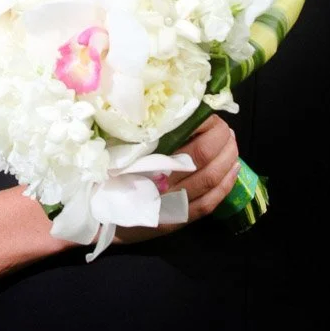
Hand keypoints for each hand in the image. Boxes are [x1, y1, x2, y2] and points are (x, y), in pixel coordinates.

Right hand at [114, 115, 238, 245]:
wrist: (96, 216)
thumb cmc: (105, 174)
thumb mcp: (117, 149)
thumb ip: (141, 134)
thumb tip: (170, 111)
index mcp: (149, 163)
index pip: (189, 144)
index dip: (206, 127)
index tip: (208, 114)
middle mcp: (164, 184)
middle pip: (204, 158)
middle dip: (221, 139)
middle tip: (224, 127)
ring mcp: (174, 204)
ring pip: (211, 180)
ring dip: (228, 159)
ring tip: (232, 144)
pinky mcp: (179, 219)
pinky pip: (209, 203)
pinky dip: (225, 186)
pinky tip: (234, 170)